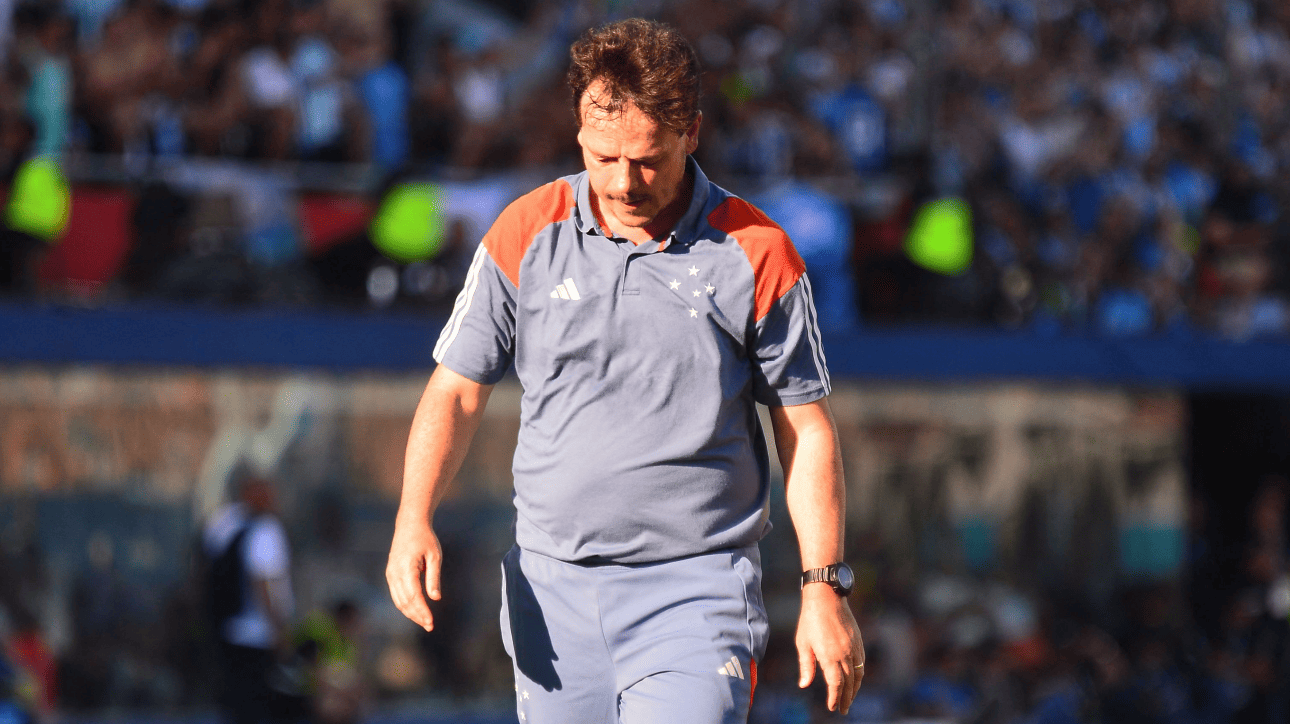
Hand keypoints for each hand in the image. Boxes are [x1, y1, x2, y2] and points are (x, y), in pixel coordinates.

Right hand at [386, 517, 442, 630]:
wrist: (409, 525)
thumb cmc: (425, 539)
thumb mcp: (434, 556)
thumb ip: (434, 578)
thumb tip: (435, 598)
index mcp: (406, 568)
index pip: (413, 596)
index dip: (422, 611)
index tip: (431, 622)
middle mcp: (394, 573)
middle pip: (404, 602)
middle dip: (417, 616)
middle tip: (430, 626)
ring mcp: (390, 574)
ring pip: (398, 601)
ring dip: (410, 613)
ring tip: (424, 621)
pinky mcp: (390, 575)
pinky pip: (396, 595)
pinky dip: (405, 605)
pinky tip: (416, 611)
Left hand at [796, 584, 864, 714]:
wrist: (826, 597)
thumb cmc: (810, 620)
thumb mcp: (803, 643)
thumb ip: (806, 665)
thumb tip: (804, 685)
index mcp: (829, 656)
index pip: (835, 684)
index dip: (835, 698)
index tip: (832, 707)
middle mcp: (844, 654)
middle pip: (849, 683)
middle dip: (846, 698)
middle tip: (843, 709)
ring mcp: (853, 647)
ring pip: (858, 675)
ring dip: (855, 689)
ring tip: (850, 698)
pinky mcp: (858, 641)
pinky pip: (862, 663)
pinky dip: (860, 675)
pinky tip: (856, 679)